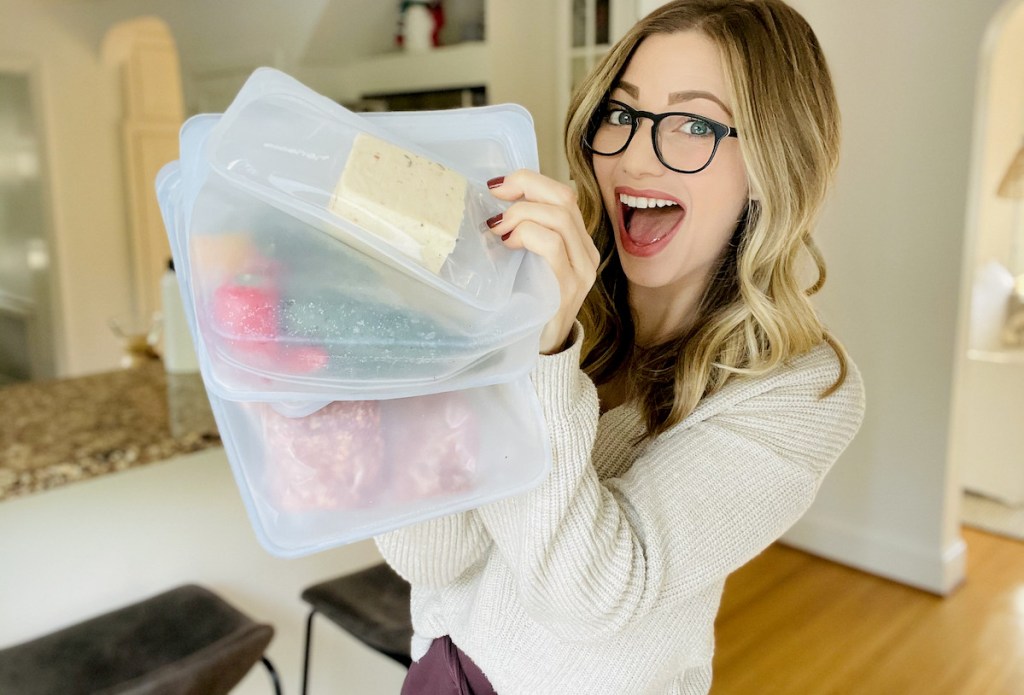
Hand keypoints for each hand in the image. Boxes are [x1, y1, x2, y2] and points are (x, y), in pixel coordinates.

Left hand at [486, 170, 599, 354]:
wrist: (542, 352)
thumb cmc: (529, 307)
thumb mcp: (526, 264)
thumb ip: (523, 236)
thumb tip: (492, 207)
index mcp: (577, 243)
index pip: (563, 195)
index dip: (530, 181)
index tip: (497, 186)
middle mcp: (586, 253)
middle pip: (564, 198)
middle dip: (525, 188)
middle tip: (494, 198)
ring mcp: (582, 270)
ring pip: (559, 217)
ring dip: (521, 214)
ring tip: (498, 229)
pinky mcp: (570, 287)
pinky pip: (553, 245)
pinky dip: (527, 235)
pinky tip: (508, 244)